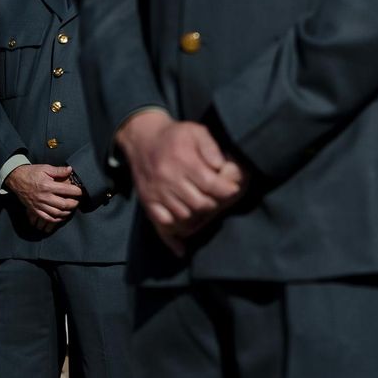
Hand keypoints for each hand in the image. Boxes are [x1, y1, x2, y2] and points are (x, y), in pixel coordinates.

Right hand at [7, 164, 81, 230]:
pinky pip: (47, 218)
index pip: (67, 191)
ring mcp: (39, 205)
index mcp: (47, 186)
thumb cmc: (31, 173)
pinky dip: (56, 219)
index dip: (77, 191)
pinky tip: (62, 216)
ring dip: (67, 212)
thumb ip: (58, 170)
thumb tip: (70, 170)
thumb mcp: (45, 168)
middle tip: (78, 200)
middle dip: (74, 203)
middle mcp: (44, 197)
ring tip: (71, 208)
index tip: (81, 191)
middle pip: (63, 204)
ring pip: (57, 213)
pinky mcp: (35, 209)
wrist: (16, 179)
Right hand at [116, 110, 246, 253]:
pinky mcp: (148, 202)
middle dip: (216, 204)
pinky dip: (173, 236)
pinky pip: (161, 224)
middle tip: (222, 201)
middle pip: (199, 203)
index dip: (226, 190)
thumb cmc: (175, 136)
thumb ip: (211, 147)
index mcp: (182, 162)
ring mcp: (157, 193)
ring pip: (183, 216)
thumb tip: (222, 166)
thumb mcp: (196, 132)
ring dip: (199, 218)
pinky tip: (183, 245)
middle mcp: (168, 179)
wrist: (142, 139)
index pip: (209, 184)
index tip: (234, 190)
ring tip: (209, 212)